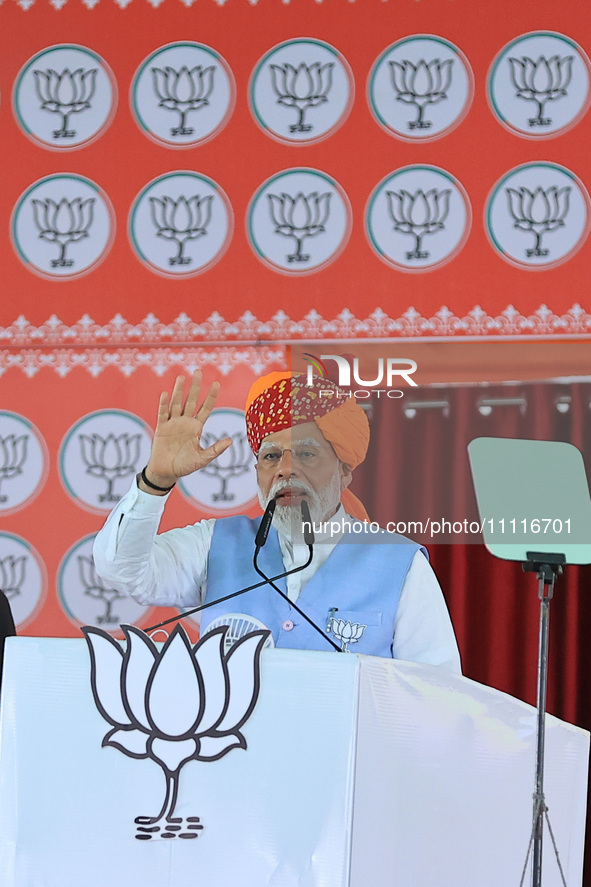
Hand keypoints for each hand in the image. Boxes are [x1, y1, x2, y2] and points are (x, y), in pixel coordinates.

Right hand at [141, 371, 231, 493]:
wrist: (166, 472)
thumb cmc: (185, 466)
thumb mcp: (203, 458)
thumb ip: (215, 449)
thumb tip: (230, 440)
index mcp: (197, 428)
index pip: (205, 408)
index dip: (211, 396)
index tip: (216, 383)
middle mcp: (186, 422)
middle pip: (191, 401)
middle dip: (195, 387)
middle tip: (198, 371)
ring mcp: (173, 423)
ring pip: (177, 403)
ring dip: (179, 391)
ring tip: (182, 377)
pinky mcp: (161, 428)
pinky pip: (163, 413)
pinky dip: (164, 404)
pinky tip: (165, 393)